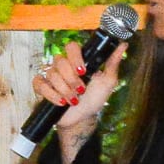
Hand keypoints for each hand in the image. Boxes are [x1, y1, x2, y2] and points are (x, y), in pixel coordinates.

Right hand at [33, 38, 129, 160]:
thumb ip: (112, 63)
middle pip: (60, 61)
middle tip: (81, 90)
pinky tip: (61, 102)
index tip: (83, 71)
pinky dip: (51, 94)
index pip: (71, 47)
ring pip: (51, 74)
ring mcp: (51, 76)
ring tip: (73, 100)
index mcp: (78, 61)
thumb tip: (123, 45)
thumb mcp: (107, 82)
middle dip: (72, 79)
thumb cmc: (94, 98)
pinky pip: (40, 84)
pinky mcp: (41, 87)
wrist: (82, 118)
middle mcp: (63, 65)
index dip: (75, 57)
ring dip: (65, 90)